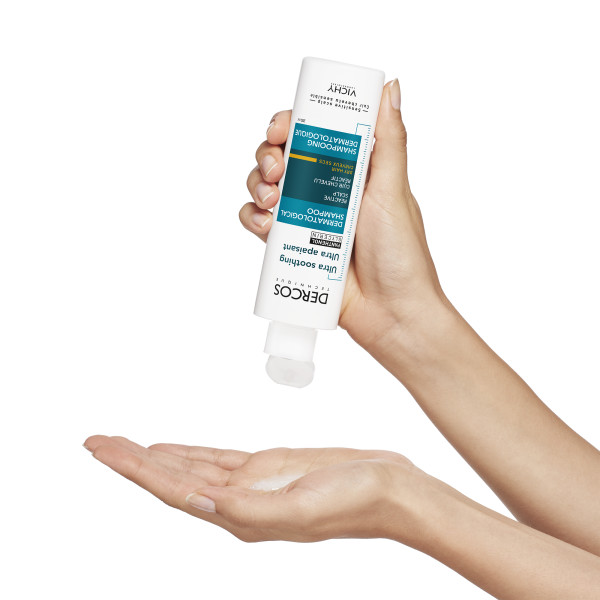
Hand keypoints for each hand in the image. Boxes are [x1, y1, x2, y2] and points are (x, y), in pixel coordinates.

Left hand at [84, 435, 421, 543]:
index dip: (133, 469)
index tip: (100, 449)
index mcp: (240, 516)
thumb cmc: (357, 502)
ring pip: (191, 467)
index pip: (172, 489)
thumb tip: (200, 502)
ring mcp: (252, 485)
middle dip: (132, 460)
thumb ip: (248, 510)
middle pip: (172, 478)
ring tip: (124, 444)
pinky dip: (190, 453)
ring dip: (155, 456)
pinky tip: (173, 450)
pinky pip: (217, 459)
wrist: (393, 491)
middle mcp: (238, 503)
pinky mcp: (269, 468)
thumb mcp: (302, 509)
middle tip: (96, 441)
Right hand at [241, 79, 450, 352]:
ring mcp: (305, 218)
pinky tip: (266, 226)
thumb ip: (389, 141)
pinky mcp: (290, 247)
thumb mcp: (393, 191)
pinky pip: (257, 224)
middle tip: (276, 171)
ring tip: (272, 201)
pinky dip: (253, 219)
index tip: (281, 128)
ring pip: (263, 187)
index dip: (289, 124)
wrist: (390, 313)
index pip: (311, 133)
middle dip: (268, 156)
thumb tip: (390, 87)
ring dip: (257, 185)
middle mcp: (324, 190)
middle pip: (280, 157)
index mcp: (350, 171)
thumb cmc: (401, 255)